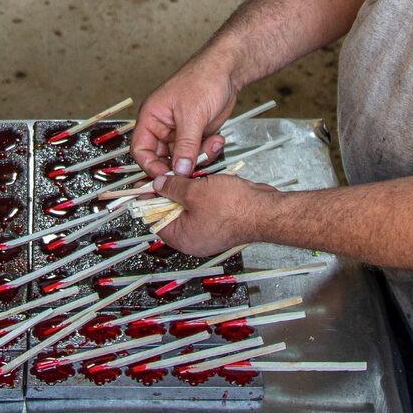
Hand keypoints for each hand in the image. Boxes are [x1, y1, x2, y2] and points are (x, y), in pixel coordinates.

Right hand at [132, 54, 236, 179]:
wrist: (227, 71)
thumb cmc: (203, 80)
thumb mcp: (192, 115)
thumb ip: (186, 146)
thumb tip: (179, 171)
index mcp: (151, 117)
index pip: (140, 149)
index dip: (150, 165)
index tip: (167, 175)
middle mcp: (162, 127)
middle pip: (162, 158)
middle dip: (180, 164)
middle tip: (194, 167)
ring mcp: (180, 132)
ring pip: (182, 159)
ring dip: (198, 157)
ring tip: (212, 144)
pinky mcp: (196, 135)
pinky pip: (197, 153)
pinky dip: (207, 152)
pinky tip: (217, 139)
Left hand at [151, 172, 275, 256]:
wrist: (265, 210)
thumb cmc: (233, 208)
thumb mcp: (194, 192)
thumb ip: (172, 187)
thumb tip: (159, 183)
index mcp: (182, 238)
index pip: (155, 219)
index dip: (150, 199)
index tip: (147, 183)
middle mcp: (194, 239)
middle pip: (172, 212)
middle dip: (172, 191)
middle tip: (169, 174)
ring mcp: (209, 231)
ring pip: (190, 206)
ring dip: (190, 189)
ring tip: (191, 174)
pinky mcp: (222, 223)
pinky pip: (206, 206)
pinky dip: (204, 192)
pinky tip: (207, 179)